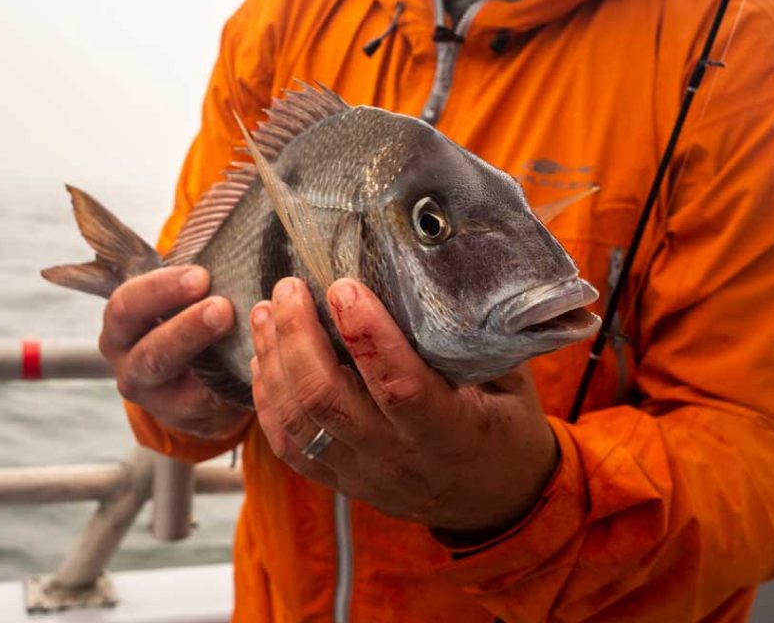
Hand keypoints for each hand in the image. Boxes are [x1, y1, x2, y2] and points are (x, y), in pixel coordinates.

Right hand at [100, 266, 252, 439]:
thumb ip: (191, 268)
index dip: (160, 290)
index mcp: (122, 326)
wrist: (195, 377)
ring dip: (213, 363)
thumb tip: (227, 214)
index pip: (127, 306)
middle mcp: (130, 365)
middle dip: (187, 328)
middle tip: (223, 308)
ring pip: (180, 389)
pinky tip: (260, 368)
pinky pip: (213, 407)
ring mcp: (158, 399)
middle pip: (151, 351)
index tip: (201, 276)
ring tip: (245, 338)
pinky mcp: (190, 420)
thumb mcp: (177, 294)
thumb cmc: (189, 315)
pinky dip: (237, 386)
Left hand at [249, 277, 558, 535]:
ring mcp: (363, 475)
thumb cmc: (505, 425)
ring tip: (266, 311)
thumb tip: (440, 271)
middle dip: (299, 337)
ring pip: (300, 422)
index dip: (366, 335)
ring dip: (274, 362)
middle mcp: (398, 458)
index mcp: (450, 432)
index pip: (399, 386)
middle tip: (290, 287)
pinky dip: (268, 401)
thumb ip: (475, 340)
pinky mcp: (341, 482)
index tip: (342, 286)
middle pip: (328, 400)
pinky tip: (264, 359)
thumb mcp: (510, 382)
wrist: (494, 501)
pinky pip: (290, 448)